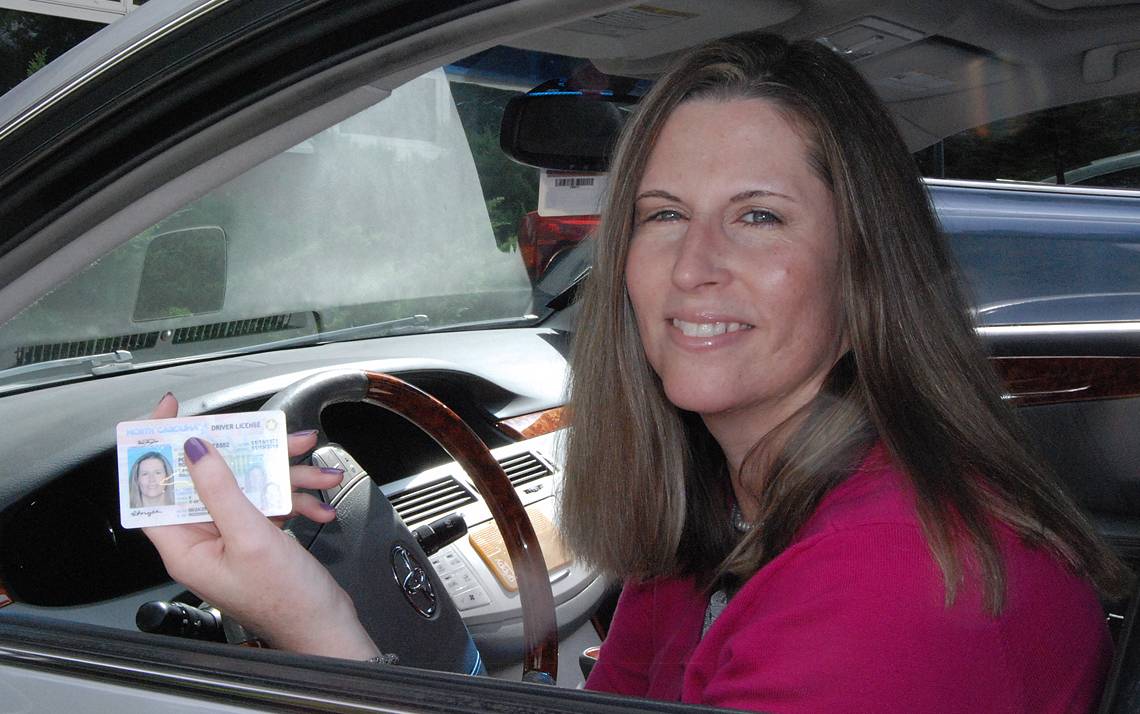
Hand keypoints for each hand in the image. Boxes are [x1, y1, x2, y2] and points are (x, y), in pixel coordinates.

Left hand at [142, 393, 379, 659]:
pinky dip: (294, 496)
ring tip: (313, 464)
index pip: (153, 487)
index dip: (156, 446)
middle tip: (264, 431)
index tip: (170, 413)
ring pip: (245, 484)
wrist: (325, 627)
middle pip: (206, 477)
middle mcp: (202, 540)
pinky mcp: (256, 536)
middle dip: (242, 451)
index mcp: (184, 547)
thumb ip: (221, 490)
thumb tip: (195, 450)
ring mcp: (230, 537)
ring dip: (282, 472)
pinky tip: (317, 500)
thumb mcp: (251, 538)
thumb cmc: (286, 601)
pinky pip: (267, 501)